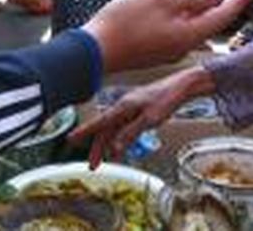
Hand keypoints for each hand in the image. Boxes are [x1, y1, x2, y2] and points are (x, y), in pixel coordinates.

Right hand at [69, 66, 213, 167]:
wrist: (181, 87)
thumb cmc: (166, 100)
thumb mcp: (150, 119)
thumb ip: (131, 133)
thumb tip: (115, 147)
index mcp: (124, 106)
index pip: (101, 122)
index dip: (85, 132)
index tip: (70, 139)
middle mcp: (124, 106)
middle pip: (106, 129)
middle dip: (97, 147)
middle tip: (92, 165)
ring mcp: (131, 108)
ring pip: (114, 129)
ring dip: (107, 145)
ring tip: (102, 162)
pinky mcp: (138, 110)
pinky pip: (123, 127)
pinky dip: (119, 139)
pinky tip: (118, 148)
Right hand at [82, 0, 252, 72]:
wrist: (93, 52)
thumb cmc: (124, 23)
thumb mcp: (161, 0)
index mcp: (190, 34)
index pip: (224, 14)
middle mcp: (184, 46)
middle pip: (210, 22)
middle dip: (221, 5)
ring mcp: (169, 50)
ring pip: (192, 26)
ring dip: (199, 10)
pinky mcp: (156, 51)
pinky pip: (177, 31)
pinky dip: (182, 17)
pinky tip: (174, 7)